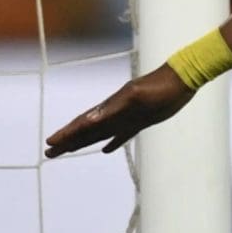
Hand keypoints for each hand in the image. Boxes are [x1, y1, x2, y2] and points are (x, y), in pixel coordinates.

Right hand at [44, 64, 194, 157]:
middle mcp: (115, 113)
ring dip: (84, 142)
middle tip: (50, 153)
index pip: (83, 123)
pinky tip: (106, 149)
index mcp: (111, 107)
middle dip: (68, 141)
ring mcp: (128, 117)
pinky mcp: (142, 120)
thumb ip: (113, 108)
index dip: (67, 134)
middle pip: (86, 130)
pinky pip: (122, 134)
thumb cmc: (160, 88)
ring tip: (68, 151)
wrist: (182, 79)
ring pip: (100, 133)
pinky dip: (113, 142)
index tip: (50, 143)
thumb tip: (89, 120)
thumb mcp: (136, 97)